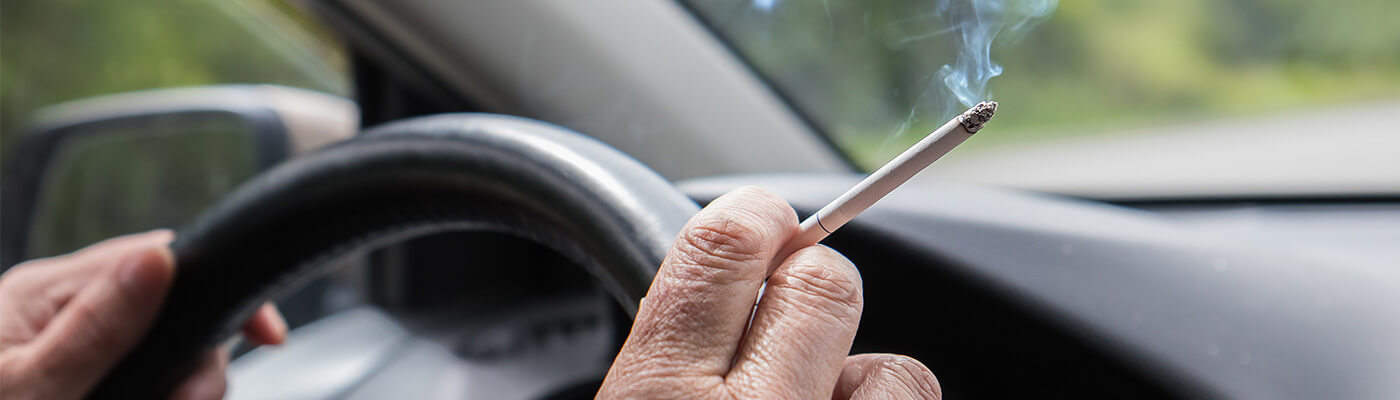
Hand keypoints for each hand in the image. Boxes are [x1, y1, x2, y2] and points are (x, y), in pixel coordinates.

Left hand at [0, 230, 287, 399]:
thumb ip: (98, 326)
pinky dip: (156, 396)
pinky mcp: (69, 383)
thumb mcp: (32, 389)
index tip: (264, 337)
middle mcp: (58, 312)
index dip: (218, 292)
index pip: (157, 258)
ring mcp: (63, 350)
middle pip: (169, 313)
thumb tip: (159, 259)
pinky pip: (137, 379)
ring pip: (159, 356)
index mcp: (44, 294)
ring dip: (178, 389)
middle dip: (196, 363)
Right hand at [599, 187, 940, 398]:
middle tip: (794, 325)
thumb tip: (744, 266)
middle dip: (817, 287)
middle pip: (826, 283)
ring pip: (896, 371)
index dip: (756, 220)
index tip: (765, 224)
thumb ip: (673, 346)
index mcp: (655, 394)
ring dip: (863, 384)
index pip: (724, 247)